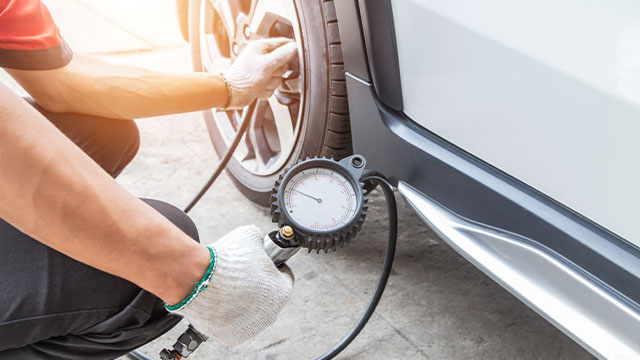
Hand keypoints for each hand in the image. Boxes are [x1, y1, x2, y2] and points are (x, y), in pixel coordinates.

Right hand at [176, 225, 293, 345]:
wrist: (198, 279)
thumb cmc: (227, 260)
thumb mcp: (250, 236)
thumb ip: (260, 241)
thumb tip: (258, 241)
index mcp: (281, 292)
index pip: (284, 278)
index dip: (273, 268)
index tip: (264, 264)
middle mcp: (270, 314)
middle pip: (268, 298)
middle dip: (258, 287)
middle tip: (242, 275)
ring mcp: (250, 328)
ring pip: (250, 313)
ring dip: (243, 302)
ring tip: (227, 288)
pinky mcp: (231, 337)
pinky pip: (232, 324)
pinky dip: (227, 315)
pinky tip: (219, 302)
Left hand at [222, 38, 297, 108]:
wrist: (231, 94)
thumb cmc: (243, 78)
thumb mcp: (266, 65)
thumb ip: (282, 55)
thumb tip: (295, 48)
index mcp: (261, 47)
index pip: (283, 43)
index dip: (292, 49)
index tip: (298, 54)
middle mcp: (261, 57)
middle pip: (283, 63)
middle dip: (278, 72)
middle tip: (269, 74)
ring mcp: (261, 70)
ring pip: (278, 77)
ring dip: (272, 83)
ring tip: (262, 83)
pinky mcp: (261, 81)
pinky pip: (272, 86)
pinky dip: (267, 89)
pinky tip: (259, 89)